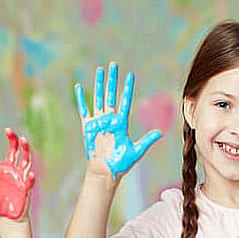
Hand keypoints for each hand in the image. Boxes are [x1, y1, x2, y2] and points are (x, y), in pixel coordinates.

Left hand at [0, 128, 34, 220]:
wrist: (8, 217)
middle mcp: (9, 169)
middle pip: (12, 150)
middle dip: (11, 139)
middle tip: (8, 130)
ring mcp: (19, 176)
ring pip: (24, 159)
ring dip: (25, 149)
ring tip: (23, 140)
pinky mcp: (26, 187)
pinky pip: (29, 180)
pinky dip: (30, 178)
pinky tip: (30, 174)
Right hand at [74, 62, 161, 178]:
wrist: (105, 172)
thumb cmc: (121, 164)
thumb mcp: (136, 151)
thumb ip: (147, 140)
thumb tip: (160, 132)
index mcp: (121, 123)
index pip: (125, 101)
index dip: (127, 88)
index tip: (130, 75)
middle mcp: (110, 119)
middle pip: (111, 94)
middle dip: (112, 80)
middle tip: (113, 64)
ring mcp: (98, 122)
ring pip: (98, 98)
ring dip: (98, 84)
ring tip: (99, 70)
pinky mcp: (87, 127)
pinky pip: (84, 110)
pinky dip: (81, 99)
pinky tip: (79, 87)